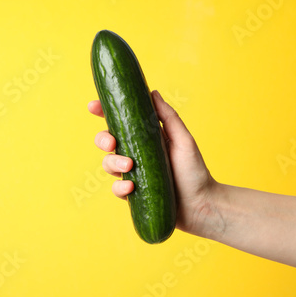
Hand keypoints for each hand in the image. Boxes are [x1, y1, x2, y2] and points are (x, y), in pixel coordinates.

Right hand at [88, 90, 220, 237]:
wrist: (202, 204)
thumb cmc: (195, 171)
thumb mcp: (183, 140)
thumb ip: (168, 117)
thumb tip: (152, 92)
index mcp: (146, 138)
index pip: (120, 122)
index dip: (104, 112)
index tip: (93, 106)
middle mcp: (136, 153)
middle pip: (107, 141)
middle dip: (103, 139)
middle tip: (112, 143)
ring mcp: (133, 174)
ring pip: (108, 164)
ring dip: (113, 163)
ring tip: (129, 166)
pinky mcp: (133, 194)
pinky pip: (117, 189)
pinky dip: (120, 187)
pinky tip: (132, 186)